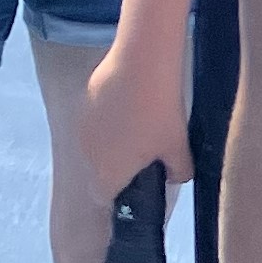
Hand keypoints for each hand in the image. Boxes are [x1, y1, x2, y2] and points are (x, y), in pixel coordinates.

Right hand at [80, 41, 189, 200]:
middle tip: (143, 152)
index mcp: (107, 173)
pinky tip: (129, 104)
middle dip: (118, 166)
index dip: (119, 194)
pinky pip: (95, 122)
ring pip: (96, 145)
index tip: (137, 183)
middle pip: (99, 170)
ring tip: (138, 125)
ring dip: (112, 143)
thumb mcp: (179, 146)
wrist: (140, 64)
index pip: (104, 197)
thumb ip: (179, 171)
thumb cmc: (159, 113)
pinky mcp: (83, 103)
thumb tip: (176, 177)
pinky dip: (108, 120)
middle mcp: (87, 156)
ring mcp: (82, 129)